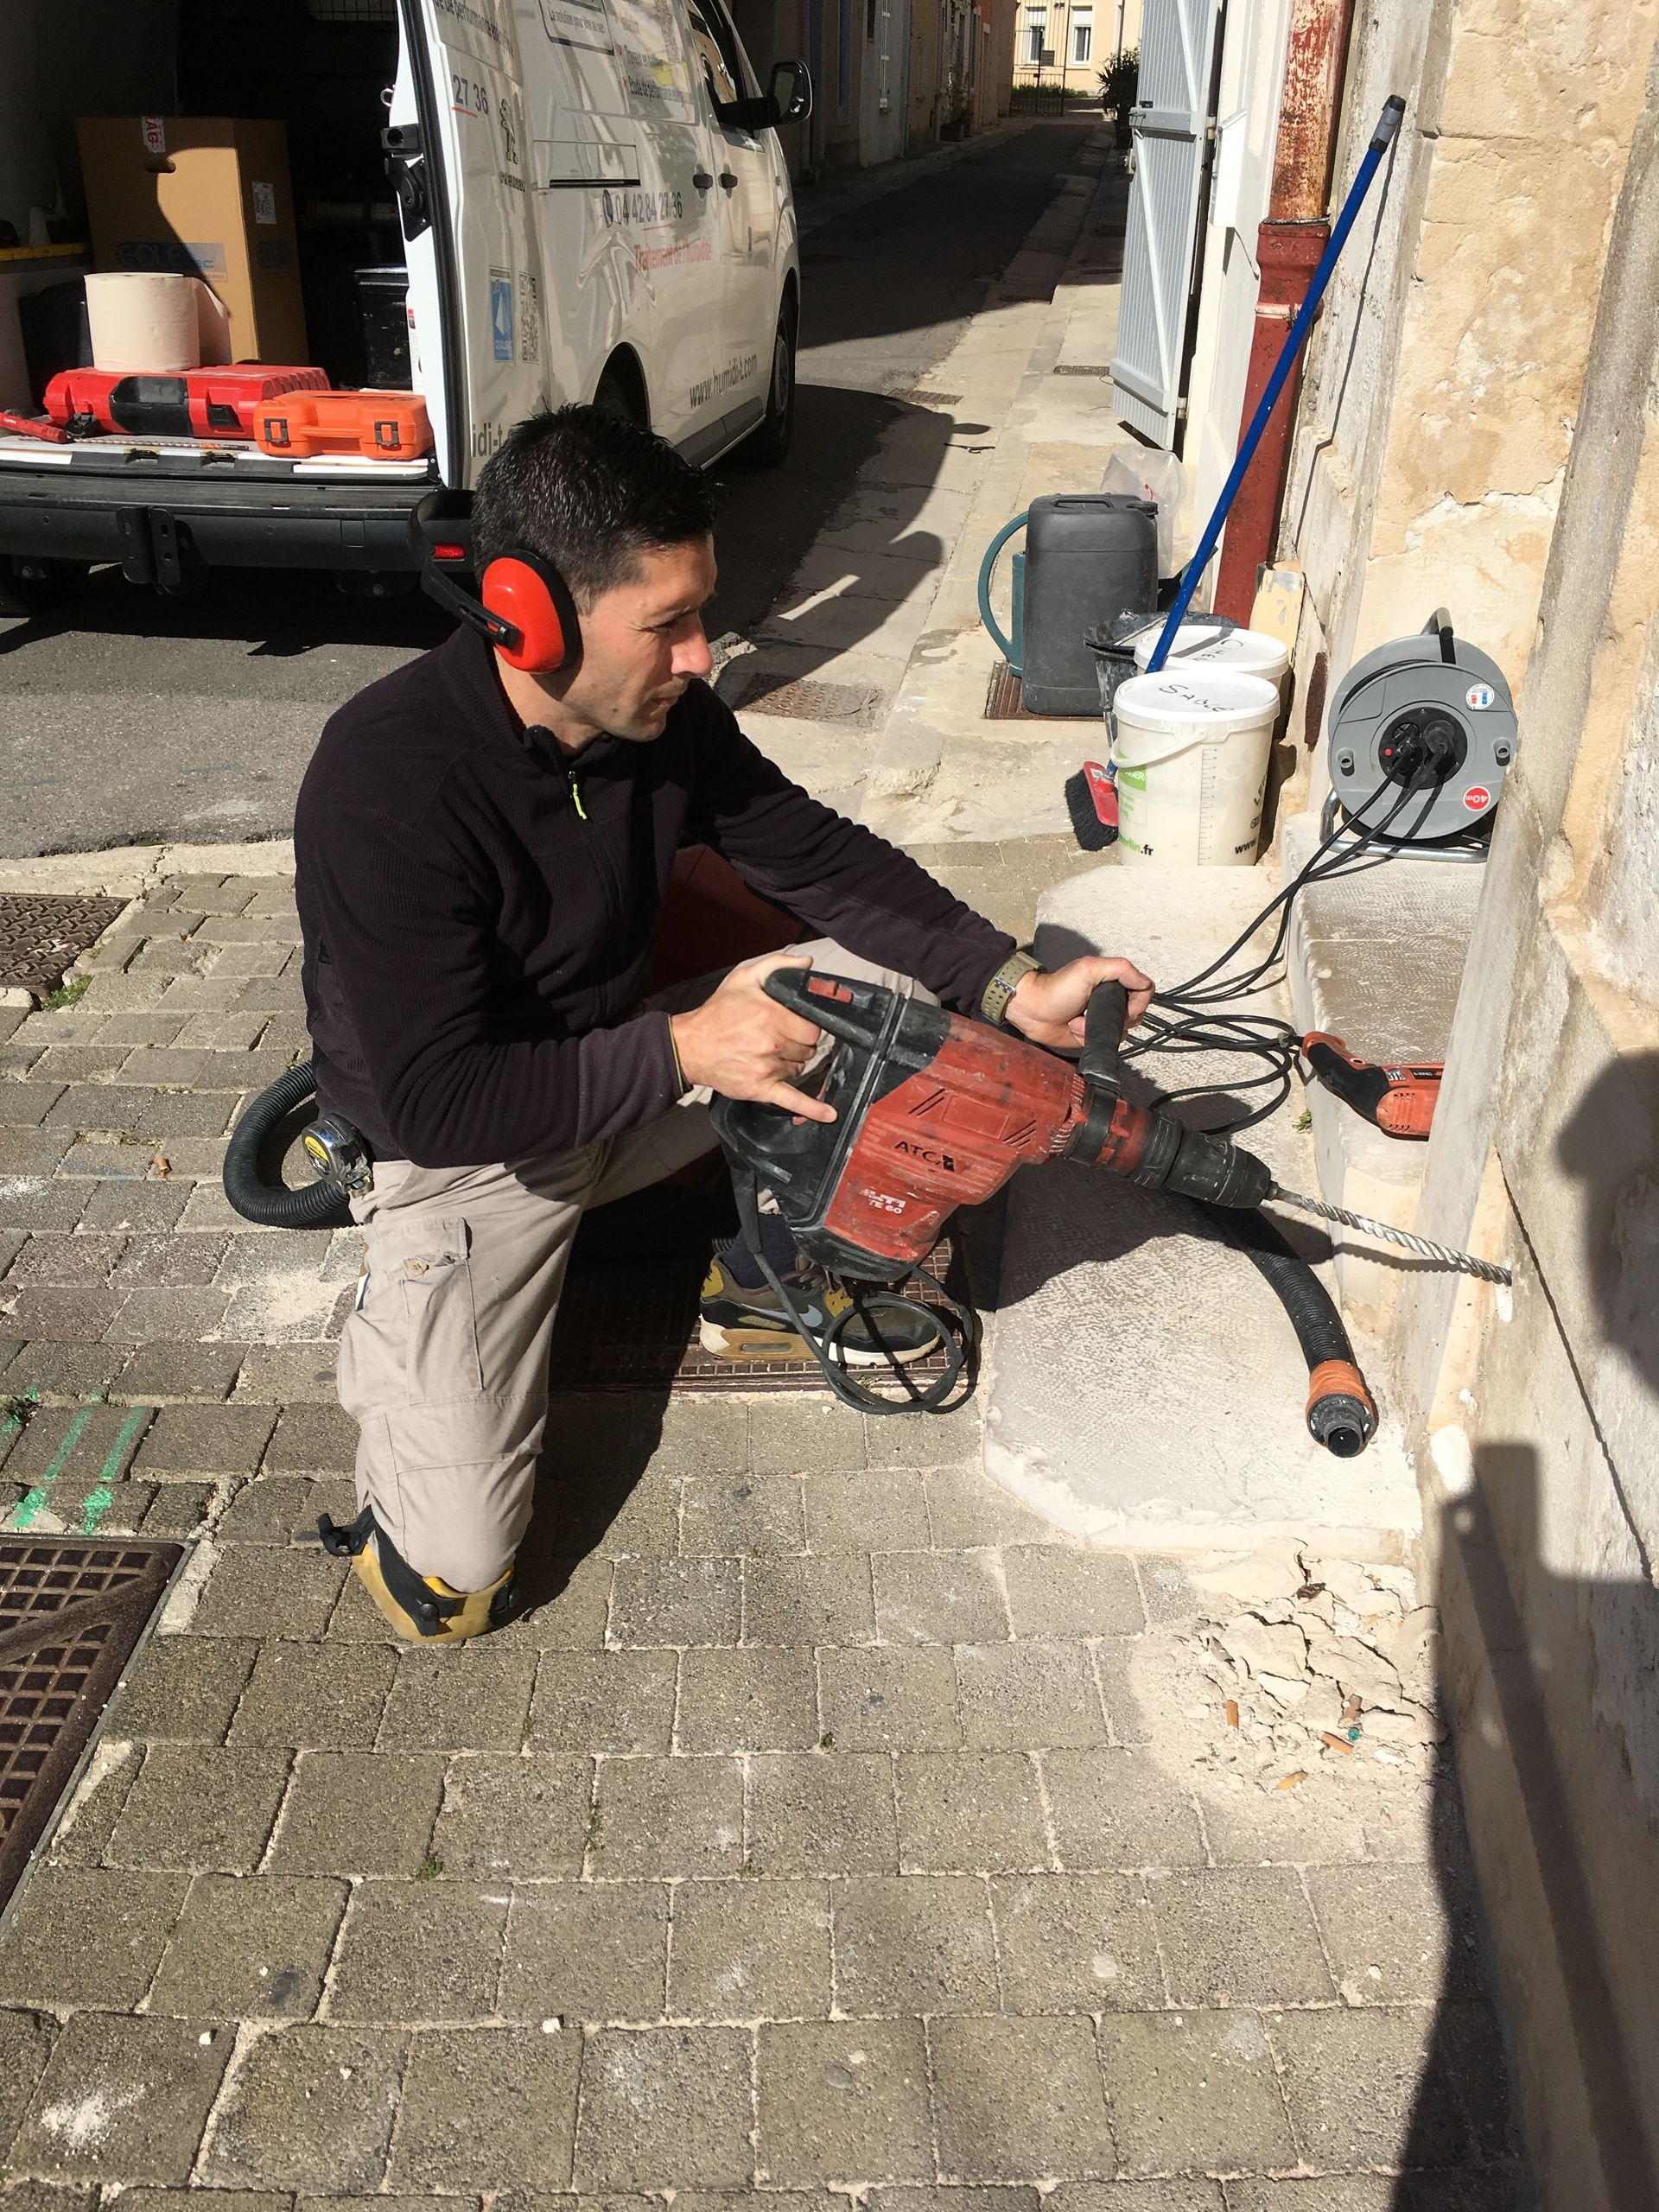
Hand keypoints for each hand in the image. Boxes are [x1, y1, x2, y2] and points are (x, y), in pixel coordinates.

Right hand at [669, 951, 837, 1123]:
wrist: (689, 1046)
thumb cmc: (717, 1013)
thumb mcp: (744, 978)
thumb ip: (777, 965)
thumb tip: (807, 965)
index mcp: (771, 1015)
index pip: (812, 1027)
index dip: (806, 1026)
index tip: (796, 1024)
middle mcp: (771, 1043)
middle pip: (808, 1049)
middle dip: (799, 1044)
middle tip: (780, 1038)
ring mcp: (766, 1068)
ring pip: (799, 1069)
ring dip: (791, 1063)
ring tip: (770, 1054)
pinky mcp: (760, 1088)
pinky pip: (792, 1100)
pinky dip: (813, 1108)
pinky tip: (829, 1115)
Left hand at [1003, 954, 1154, 1051]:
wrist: (1032, 1011)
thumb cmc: (1055, 989)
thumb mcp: (1088, 969)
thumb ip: (1120, 969)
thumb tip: (1144, 983)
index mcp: (1113, 980)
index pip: (1143, 991)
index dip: (1137, 1003)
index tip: (1122, 1008)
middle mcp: (1111, 998)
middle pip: (1136, 1014)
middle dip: (1115, 1018)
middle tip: (1093, 1012)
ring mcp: (1102, 1017)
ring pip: (1122, 1030)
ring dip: (1101, 1029)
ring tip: (1079, 1020)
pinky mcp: (1093, 1033)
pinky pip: (1106, 1041)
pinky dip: (1091, 1038)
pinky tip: (1076, 1028)